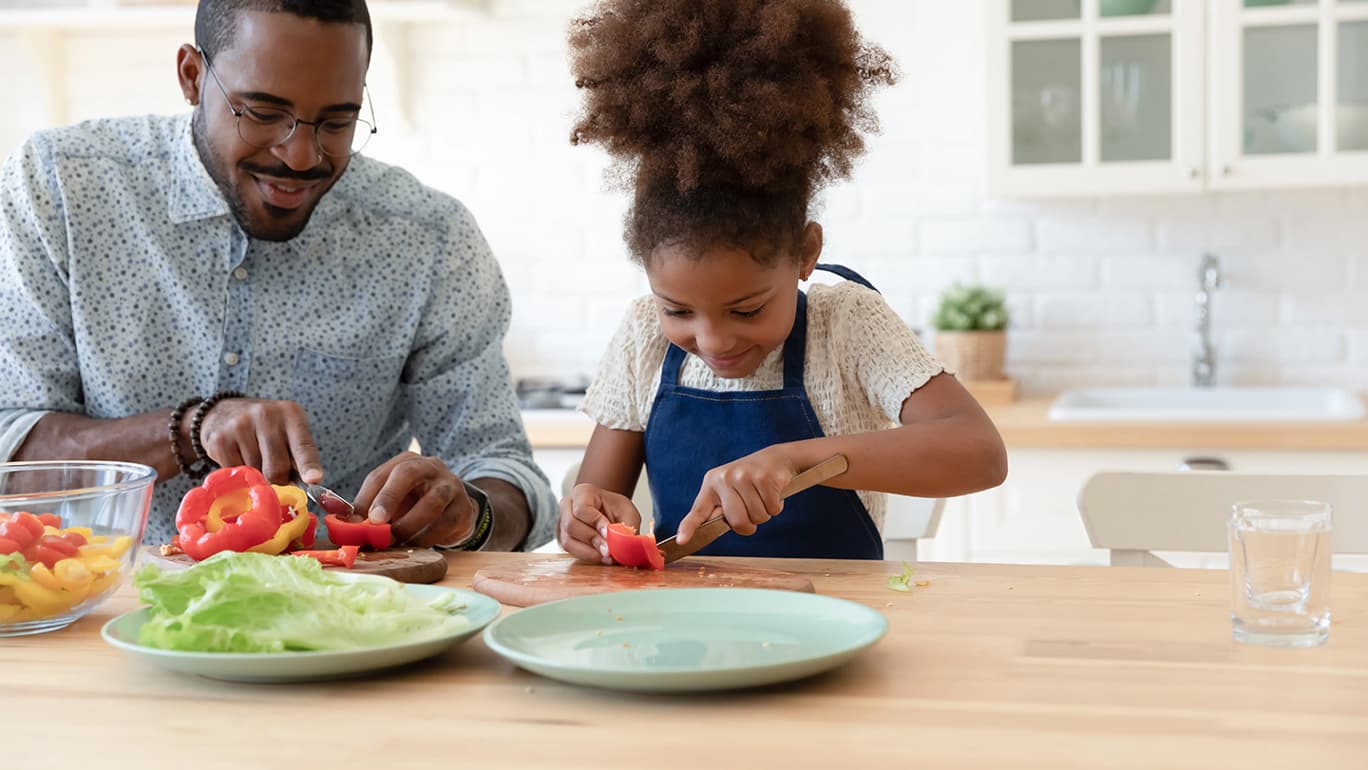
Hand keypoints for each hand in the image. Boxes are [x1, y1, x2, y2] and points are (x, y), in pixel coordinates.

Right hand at [197, 398, 322, 483]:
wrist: (225, 411)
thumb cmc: (268, 428)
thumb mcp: (290, 431)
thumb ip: (300, 456)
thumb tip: (308, 485)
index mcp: (291, 414)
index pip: (302, 445)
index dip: (308, 465)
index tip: (313, 479)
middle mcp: (266, 416)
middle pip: (277, 468)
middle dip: (280, 480)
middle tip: (277, 475)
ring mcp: (240, 426)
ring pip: (255, 473)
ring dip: (257, 474)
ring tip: (255, 456)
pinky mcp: (219, 440)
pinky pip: (235, 472)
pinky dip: (239, 472)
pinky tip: (239, 456)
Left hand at [352, 452, 476, 546]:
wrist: (454, 511)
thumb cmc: (416, 505)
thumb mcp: (393, 502)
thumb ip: (370, 510)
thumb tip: (345, 525)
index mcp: (406, 462)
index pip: (382, 474)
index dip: (367, 497)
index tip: (355, 520)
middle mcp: (430, 467)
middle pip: (408, 473)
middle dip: (389, 497)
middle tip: (376, 522)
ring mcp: (451, 485)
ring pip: (432, 501)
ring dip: (409, 524)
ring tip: (394, 541)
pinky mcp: (464, 507)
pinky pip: (446, 523)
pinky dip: (428, 537)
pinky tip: (416, 545)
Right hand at [557, 483, 641, 564]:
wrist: (608, 511)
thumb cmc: (615, 508)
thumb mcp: (627, 511)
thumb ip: (627, 525)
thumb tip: (626, 541)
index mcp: (582, 493)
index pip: (582, 508)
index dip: (596, 522)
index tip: (609, 533)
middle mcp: (567, 506)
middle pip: (571, 525)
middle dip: (592, 539)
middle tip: (609, 550)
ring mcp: (563, 523)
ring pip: (568, 540)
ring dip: (588, 551)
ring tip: (607, 556)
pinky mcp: (565, 538)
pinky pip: (570, 550)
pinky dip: (586, 556)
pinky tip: (601, 558)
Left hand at [675, 447, 797, 543]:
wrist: (776, 459)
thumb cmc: (750, 481)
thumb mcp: (730, 490)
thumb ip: (719, 509)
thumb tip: (706, 527)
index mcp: (711, 483)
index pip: (698, 510)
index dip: (689, 527)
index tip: (681, 541)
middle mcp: (724, 478)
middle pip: (737, 522)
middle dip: (750, 524)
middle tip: (753, 508)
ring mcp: (743, 476)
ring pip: (758, 517)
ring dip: (765, 513)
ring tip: (763, 496)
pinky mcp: (763, 477)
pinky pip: (772, 508)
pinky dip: (777, 506)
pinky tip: (773, 492)